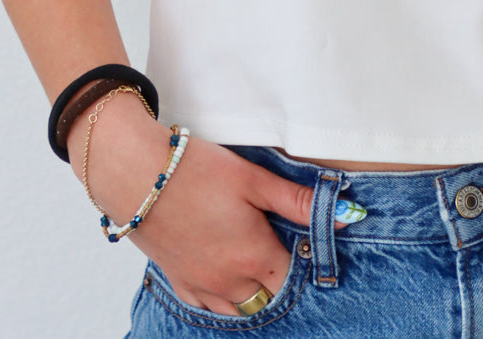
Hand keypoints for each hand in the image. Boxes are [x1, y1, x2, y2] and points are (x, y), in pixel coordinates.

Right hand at [67, 96, 311, 312]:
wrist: (136, 175)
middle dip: (280, 281)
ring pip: (239, 311)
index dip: (305, 264)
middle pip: (268, 299)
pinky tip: (228, 280)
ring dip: (254, 294)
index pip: (293, 280)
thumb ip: (298, 201)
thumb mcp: (253, 179)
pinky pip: (209, 309)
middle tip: (283, 251)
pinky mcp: (178, 282)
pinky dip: (224, 301)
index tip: (308, 244)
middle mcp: (228, 282)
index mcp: (253, 256)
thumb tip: (346, 214)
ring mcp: (201, 287)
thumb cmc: (197, 171)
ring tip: (259, 266)